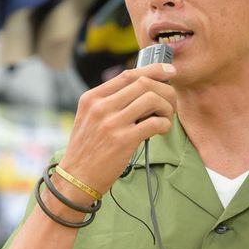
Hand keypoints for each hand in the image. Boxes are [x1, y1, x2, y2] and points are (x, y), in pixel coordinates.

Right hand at [57, 62, 176, 197]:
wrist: (76, 179)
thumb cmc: (88, 148)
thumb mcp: (90, 118)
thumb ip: (110, 101)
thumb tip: (143, 87)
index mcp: (92, 98)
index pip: (128, 74)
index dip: (153, 70)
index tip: (169, 70)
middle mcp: (100, 107)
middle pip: (143, 83)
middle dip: (165, 90)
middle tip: (171, 102)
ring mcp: (111, 123)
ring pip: (152, 99)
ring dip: (167, 107)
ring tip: (166, 117)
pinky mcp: (123, 141)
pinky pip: (155, 123)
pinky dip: (165, 124)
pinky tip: (162, 130)